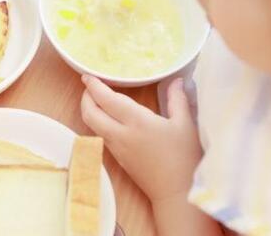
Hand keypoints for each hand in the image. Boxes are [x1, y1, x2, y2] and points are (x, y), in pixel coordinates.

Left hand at [80, 75, 201, 202]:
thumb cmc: (185, 158)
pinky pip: (101, 136)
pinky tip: (109, 117)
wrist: (177, 194)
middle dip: (85, 98)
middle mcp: (121, 134)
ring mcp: (117, 148)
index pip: (107, 100)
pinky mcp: (118, 159)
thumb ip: (177, 99)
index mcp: (137, 122)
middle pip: (90, 114)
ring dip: (90, 110)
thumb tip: (175, 80)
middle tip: (90, 86)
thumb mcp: (185, 124)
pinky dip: (98, 122)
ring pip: (93, 126)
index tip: (88, 76)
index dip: (94, 86)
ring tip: (97, 99)